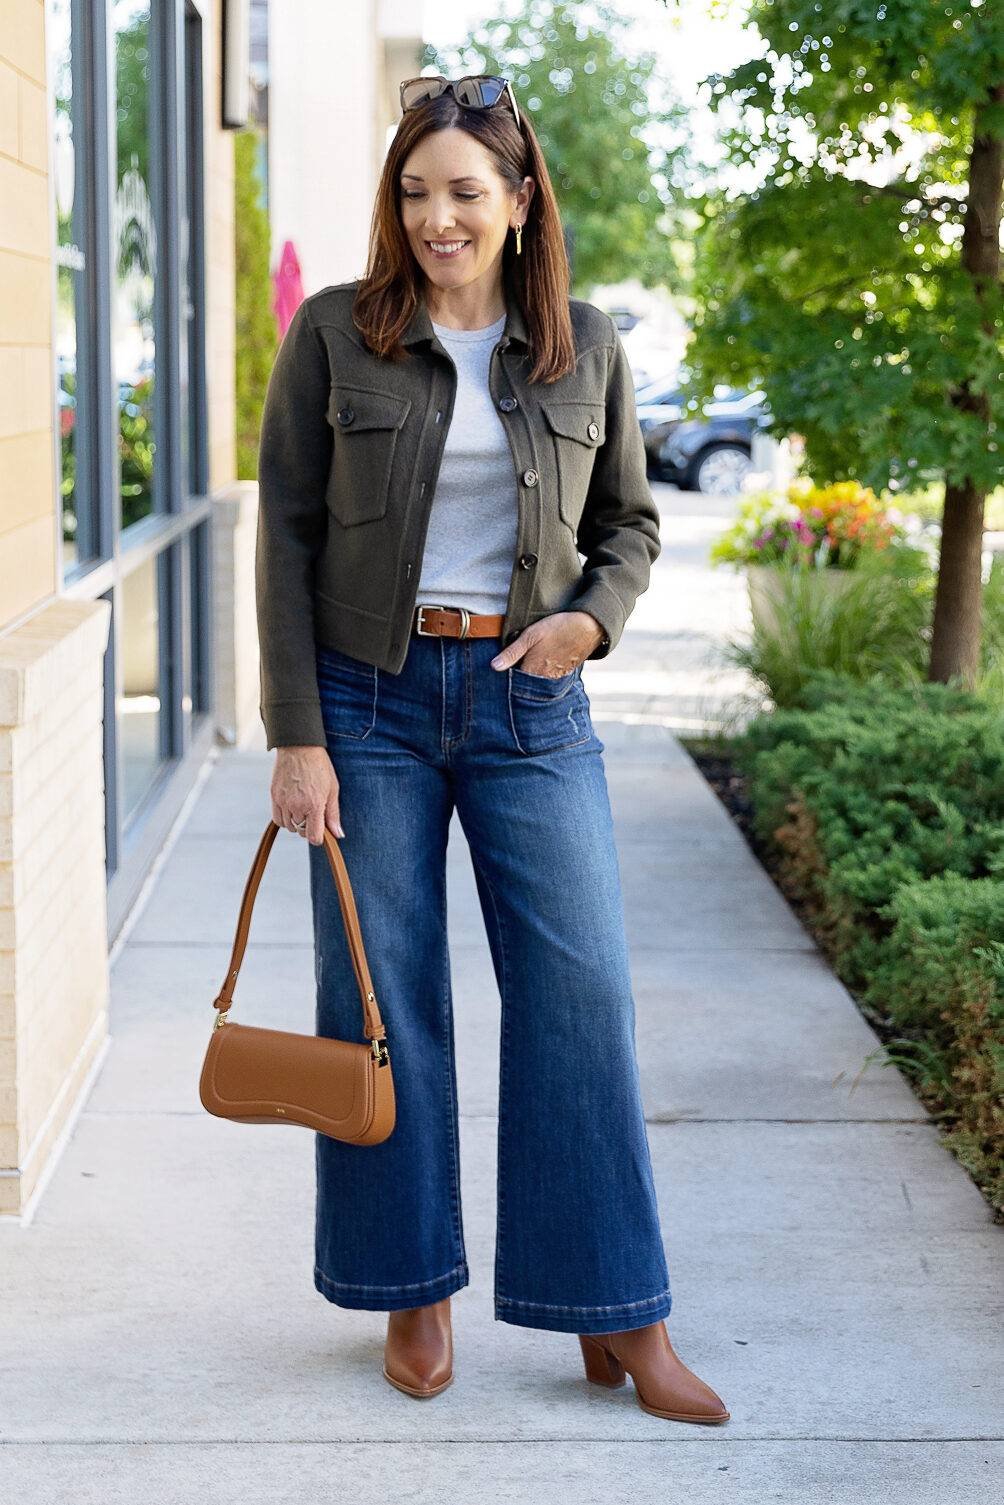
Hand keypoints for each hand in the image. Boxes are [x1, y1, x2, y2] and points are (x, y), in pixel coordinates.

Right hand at [271, 746, 343, 842]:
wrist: (299, 747)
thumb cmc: (320, 767)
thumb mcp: (332, 789)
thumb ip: (333, 814)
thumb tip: (338, 835)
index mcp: (314, 805)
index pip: (313, 837)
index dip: (319, 837)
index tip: (322, 831)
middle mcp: (297, 806)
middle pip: (301, 832)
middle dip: (309, 827)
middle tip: (314, 813)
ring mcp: (284, 802)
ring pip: (289, 827)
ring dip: (296, 823)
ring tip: (303, 807)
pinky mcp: (274, 797)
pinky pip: (278, 819)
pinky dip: (285, 818)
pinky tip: (292, 808)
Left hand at [490, 611, 605, 676]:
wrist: (588, 627)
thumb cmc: (558, 628)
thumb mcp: (530, 635)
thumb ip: (512, 652)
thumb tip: (494, 666)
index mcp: (532, 671)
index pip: (513, 681)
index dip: (507, 674)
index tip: (503, 667)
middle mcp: (544, 679)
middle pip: (526, 683)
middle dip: (519, 677)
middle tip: (517, 662)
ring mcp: (556, 678)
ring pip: (538, 681)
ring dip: (532, 675)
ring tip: (532, 660)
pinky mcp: (565, 674)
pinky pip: (550, 679)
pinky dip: (544, 673)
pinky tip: (544, 661)